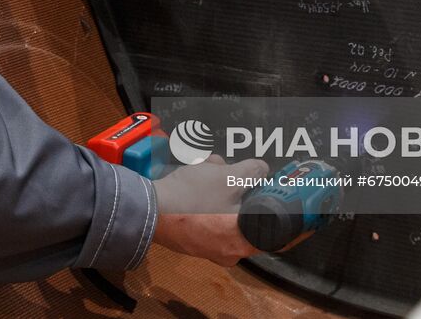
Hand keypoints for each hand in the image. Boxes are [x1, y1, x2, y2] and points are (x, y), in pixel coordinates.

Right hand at [150, 156, 268, 266]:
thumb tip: (262, 170)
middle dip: (239, 187)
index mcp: (242, 242)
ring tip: (209, 167)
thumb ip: (252, 172)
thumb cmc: (190, 197)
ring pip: (225, 212)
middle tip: (232, 171)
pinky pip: (208, 217)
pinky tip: (197, 178)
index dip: (273, 205)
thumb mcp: (227, 176)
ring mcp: (209, 249)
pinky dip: (206, 199)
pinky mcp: (193, 241)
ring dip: (220, 187)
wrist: (148, 209)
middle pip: (246, 215)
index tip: (273, 190)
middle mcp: (229, 253)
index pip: (272, 228)